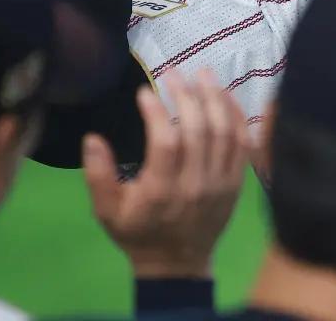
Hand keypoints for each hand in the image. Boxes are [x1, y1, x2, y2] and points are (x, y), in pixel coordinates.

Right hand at [83, 70, 249, 278]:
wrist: (178, 264)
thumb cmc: (138, 233)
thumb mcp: (107, 212)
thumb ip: (98, 176)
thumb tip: (92, 139)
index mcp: (162, 192)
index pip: (166, 142)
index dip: (157, 112)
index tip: (144, 91)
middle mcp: (195, 185)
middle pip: (198, 130)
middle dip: (186, 94)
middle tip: (173, 72)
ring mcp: (221, 183)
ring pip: (224, 132)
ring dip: (215, 98)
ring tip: (203, 73)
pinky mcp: (236, 182)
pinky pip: (243, 143)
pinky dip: (236, 115)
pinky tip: (225, 95)